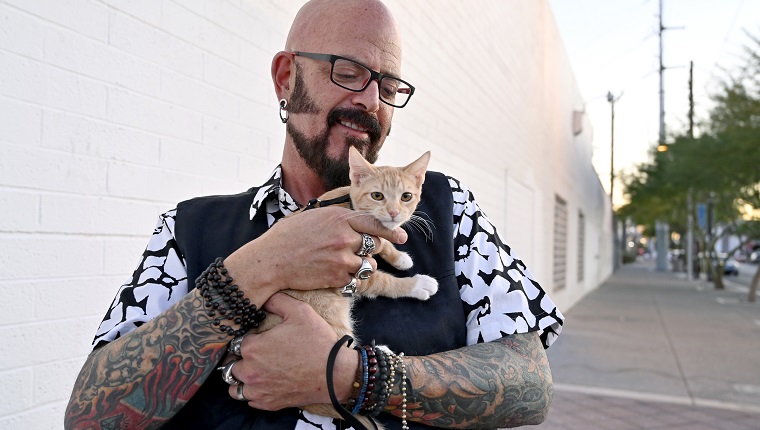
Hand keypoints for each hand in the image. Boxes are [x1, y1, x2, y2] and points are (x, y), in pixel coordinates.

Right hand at [224, 206, 406, 301]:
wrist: (271, 260)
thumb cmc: (287, 236)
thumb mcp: (313, 217)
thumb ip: (336, 218)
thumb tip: (351, 218)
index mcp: (339, 218)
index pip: (374, 223)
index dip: (390, 231)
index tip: (402, 237)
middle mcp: (345, 237)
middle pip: (376, 245)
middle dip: (378, 250)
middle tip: (377, 254)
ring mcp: (342, 258)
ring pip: (369, 265)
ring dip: (364, 266)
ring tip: (349, 265)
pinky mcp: (337, 277)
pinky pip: (355, 280)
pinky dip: (350, 280)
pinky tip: (337, 276)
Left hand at [226, 293, 358, 409]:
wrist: (334, 374)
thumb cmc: (317, 342)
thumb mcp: (300, 312)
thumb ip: (278, 301)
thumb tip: (265, 298)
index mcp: (253, 348)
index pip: (237, 342)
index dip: (248, 338)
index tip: (259, 338)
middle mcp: (250, 371)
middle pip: (231, 364)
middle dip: (241, 358)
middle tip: (257, 353)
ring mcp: (258, 390)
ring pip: (235, 386)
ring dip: (241, 378)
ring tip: (255, 370)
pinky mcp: (268, 403)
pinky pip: (250, 400)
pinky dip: (253, 392)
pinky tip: (265, 383)